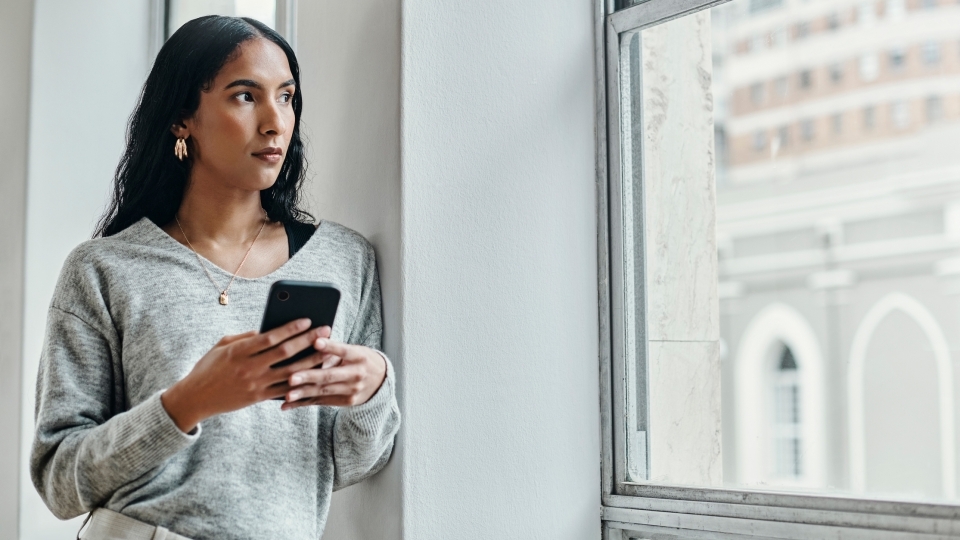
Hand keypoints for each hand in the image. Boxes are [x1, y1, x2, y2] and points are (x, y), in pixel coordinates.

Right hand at [161, 319, 331, 432]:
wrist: (195, 398)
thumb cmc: (209, 366)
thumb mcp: (222, 346)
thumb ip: (246, 337)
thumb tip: (269, 330)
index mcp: (239, 351)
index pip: (270, 337)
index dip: (290, 328)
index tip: (307, 320)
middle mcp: (249, 368)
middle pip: (285, 353)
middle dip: (308, 340)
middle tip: (326, 330)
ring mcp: (255, 385)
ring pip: (290, 372)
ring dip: (312, 361)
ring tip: (328, 351)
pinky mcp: (258, 398)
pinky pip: (284, 390)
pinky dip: (301, 382)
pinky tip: (315, 373)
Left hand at [280, 339, 387, 409]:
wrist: (381, 380)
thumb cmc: (360, 360)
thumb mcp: (354, 350)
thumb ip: (335, 349)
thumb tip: (312, 340)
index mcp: (359, 356)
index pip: (344, 350)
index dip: (330, 346)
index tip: (315, 342)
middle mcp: (357, 374)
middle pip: (331, 375)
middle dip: (310, 377)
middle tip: (292, 378)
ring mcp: (352, 390)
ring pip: (324, 391)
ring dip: (304, 393)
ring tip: (288, 395)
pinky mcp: (346, 402)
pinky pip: (322, 402)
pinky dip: (303, 403)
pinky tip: (288, 404)